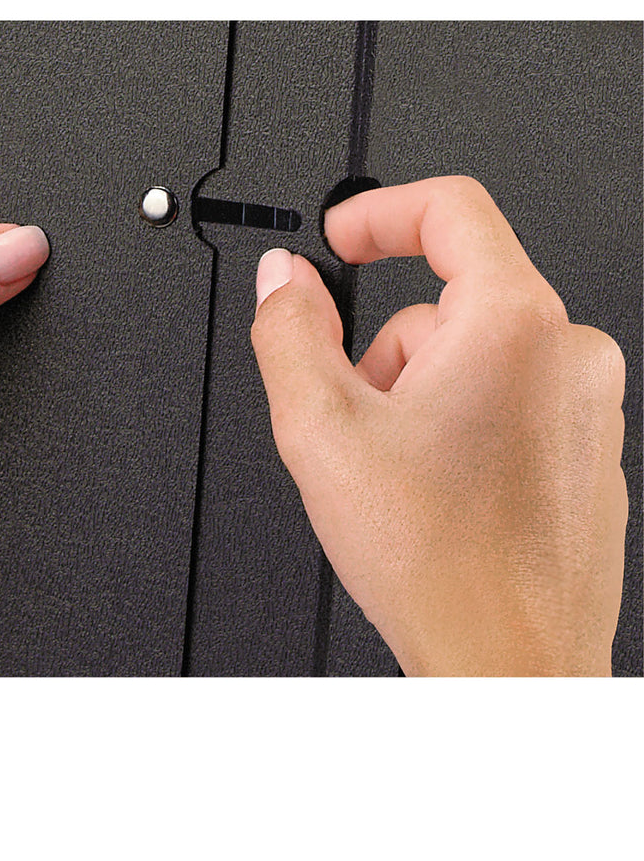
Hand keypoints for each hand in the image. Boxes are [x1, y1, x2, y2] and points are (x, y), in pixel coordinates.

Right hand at [251, 176, 626, 675]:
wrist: (508, 662)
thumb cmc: (440, 563)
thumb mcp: (321, 429)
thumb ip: (288, 332)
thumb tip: (284, 280)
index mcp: (512, 325)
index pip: (451, 208)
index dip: (378, 212)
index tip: (342, 239)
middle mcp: (568, 351)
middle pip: (448, 301)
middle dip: (384, 349)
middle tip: (356, 418)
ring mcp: (586, 402)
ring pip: (473, 355)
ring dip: (418, 393)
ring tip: (398, 470)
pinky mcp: (585, 445)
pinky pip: (507, 396)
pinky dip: (460, 421)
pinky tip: (435, 489)